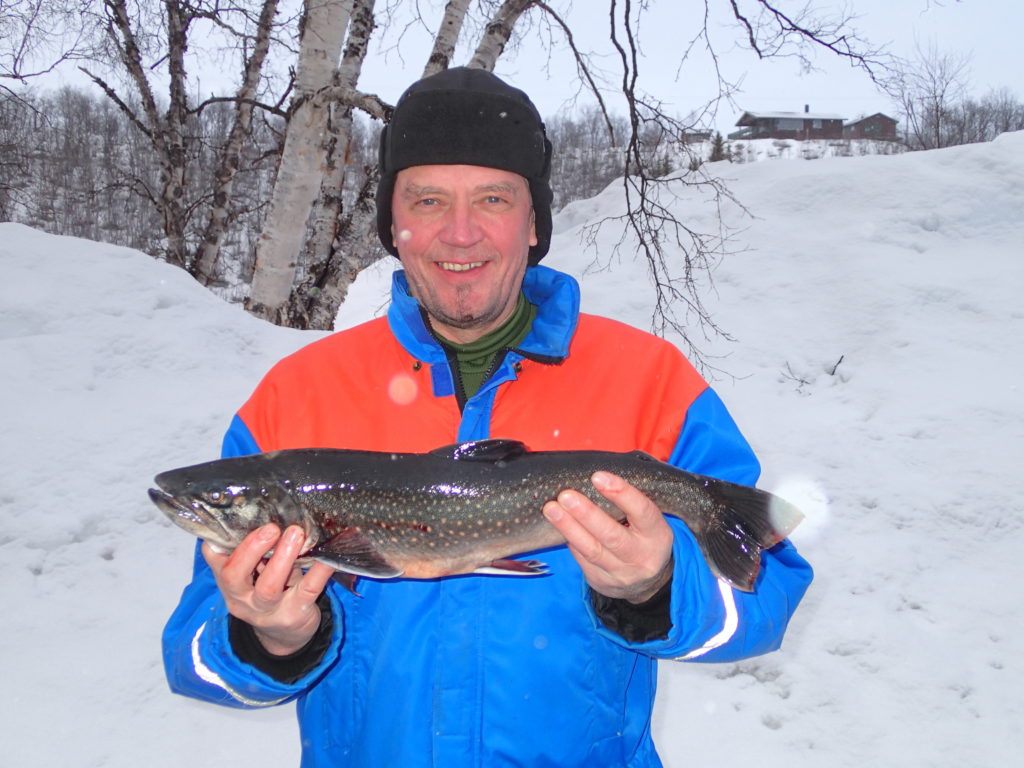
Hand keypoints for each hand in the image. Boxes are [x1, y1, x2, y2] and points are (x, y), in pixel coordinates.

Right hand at [202, 524, 334, 655]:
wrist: (284, 636)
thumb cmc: (268, 593)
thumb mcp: (255, 576)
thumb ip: (255, 553)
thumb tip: (271, 514)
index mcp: (229, 584)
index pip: (216, 561)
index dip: (218, 543)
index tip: (234, 521)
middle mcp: (242, 599)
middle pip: (235, 575)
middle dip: (252, 548)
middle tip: (272, 528)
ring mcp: (267, 611)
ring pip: (268, 586)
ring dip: (282, 558)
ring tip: (296, 534)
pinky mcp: (294, 615)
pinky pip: (307, 591)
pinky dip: (319, 572)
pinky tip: (328, 558)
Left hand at [542, 471, 673, 602]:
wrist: (647, 583)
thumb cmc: (643, 538)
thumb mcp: (648, 522)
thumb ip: (629, 503)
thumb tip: (595, 478)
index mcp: (657, 535)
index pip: (642, 511)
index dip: (621, 493)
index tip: (597, 477)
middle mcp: (641, 557)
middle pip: (612, 535)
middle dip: (587, 514)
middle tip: (566, 496)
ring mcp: (621, 574)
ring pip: (591, 550)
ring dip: (569, 527)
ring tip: (551, 509)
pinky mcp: (602, 582)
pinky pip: (582, 559)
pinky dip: (570, 540)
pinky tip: (557, 525)